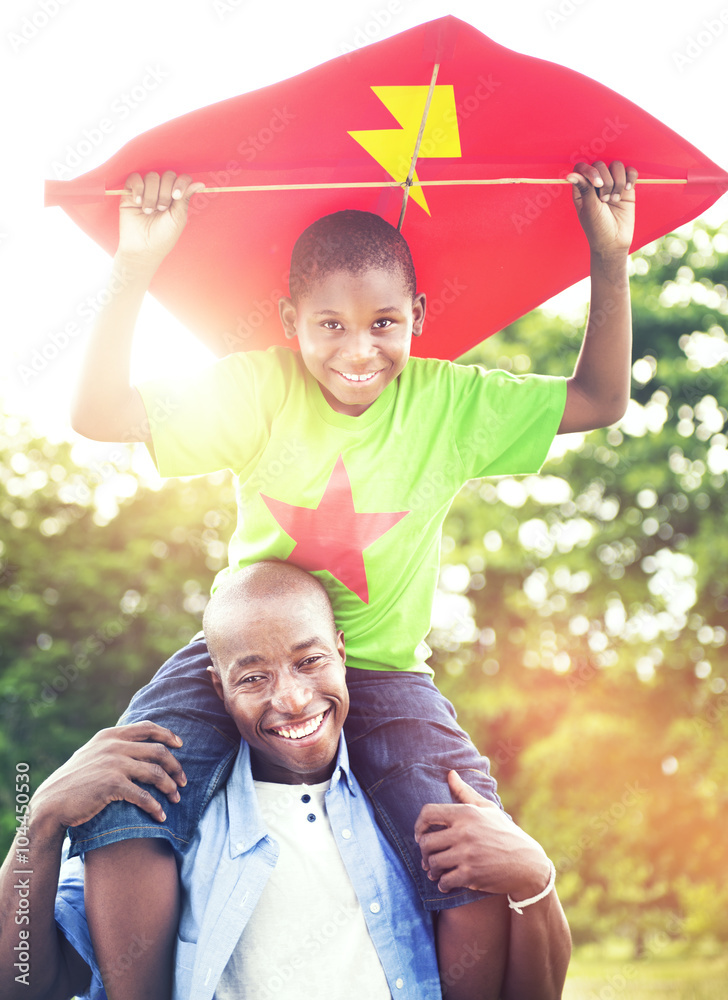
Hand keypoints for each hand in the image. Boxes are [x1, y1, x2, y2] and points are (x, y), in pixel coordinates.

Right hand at [30, 721, 186, 838]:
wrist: (51, 803)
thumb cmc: (73, 781)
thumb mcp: (91, 754)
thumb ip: (112, 745)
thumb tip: (137, 743)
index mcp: (109, 735)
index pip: (147, 728)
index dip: (168, 735)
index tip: (181, 745)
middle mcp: (113, 746)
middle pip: (158, 751)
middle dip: (175, 767)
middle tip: (183, 781)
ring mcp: (113, 764)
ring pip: (155, 772)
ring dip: (170, 787)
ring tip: (176, 798)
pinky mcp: (112, 785)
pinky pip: (143, 795)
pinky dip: (155, 806)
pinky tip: (160, 816)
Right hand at [117, 170, 205, 266]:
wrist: (143, 248)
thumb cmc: (163, 236)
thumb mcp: (178, 218)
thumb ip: (186, 198)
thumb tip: (201, 183)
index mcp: (175, 197)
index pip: (181, 179)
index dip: (180, 183)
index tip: (176, 196)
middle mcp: (162, 191)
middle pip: (167, 175)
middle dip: (165, 192)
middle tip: (161, 209)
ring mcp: (146, 190)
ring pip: (151, 177)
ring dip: (151, 194)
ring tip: (148, 211)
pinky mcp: (130, 192)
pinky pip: (134, 178)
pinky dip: (138, 188)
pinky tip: (138, 202)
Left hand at [414, 770, 550, 897]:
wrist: (527, 863)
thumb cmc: (505, 833)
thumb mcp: (487, 808)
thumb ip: (465, 792)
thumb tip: (450, 773)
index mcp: (466, 813)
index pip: (428, 813)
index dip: (418, 825)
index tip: (420, 834)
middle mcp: (464, 832)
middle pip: (426, 842)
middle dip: (424, 852)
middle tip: (428, 857)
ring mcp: (467, 854)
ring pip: (433, 862)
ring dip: (432, 869)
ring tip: (436, 870)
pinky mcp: (471, 875)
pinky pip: (444, 881)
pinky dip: (442, 884)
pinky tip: (446, 882)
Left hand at [567, 160, 637, 256]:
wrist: (614, 241)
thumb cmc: (597, 228)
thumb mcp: (589, 208)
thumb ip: (584, 189)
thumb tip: (570, 174)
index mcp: (582, 188)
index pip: (583, 167)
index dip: (590, 171)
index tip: (597, 184)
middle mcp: (596, 183)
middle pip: (601, 165)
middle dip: (605, 181)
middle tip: (605, 200)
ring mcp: (612, 183)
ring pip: (617, 166)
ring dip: (618, 182)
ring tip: (615, 200)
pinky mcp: (626, 187)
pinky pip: (630, 171)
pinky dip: (630, 177)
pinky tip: (627, 189)